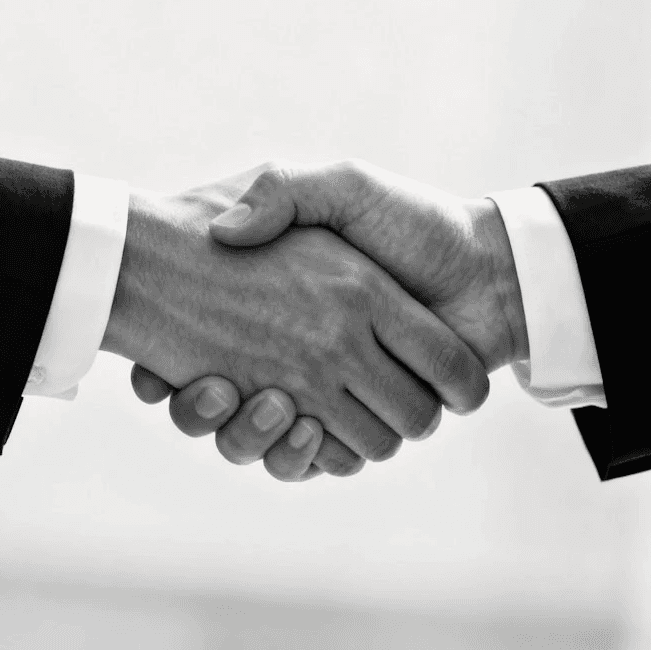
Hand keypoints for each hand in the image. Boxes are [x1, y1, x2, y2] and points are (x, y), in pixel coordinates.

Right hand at [108, 165, 489, 477]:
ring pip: (268, 444)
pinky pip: (315, 463)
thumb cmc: (415, 222)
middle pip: (227, 411)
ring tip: (275, 403)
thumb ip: (283, 191)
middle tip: (221, 387)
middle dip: (221, 412)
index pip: (198, 349)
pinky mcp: (358, 424)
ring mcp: (330, 394)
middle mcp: (300, 356)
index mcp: (276, 310)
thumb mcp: (343, 186)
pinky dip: (303, 458)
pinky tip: (307, 428)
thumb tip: (222, 232)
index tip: (162, 365)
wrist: (489, 268)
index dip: (170, 366)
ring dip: (259, 438)